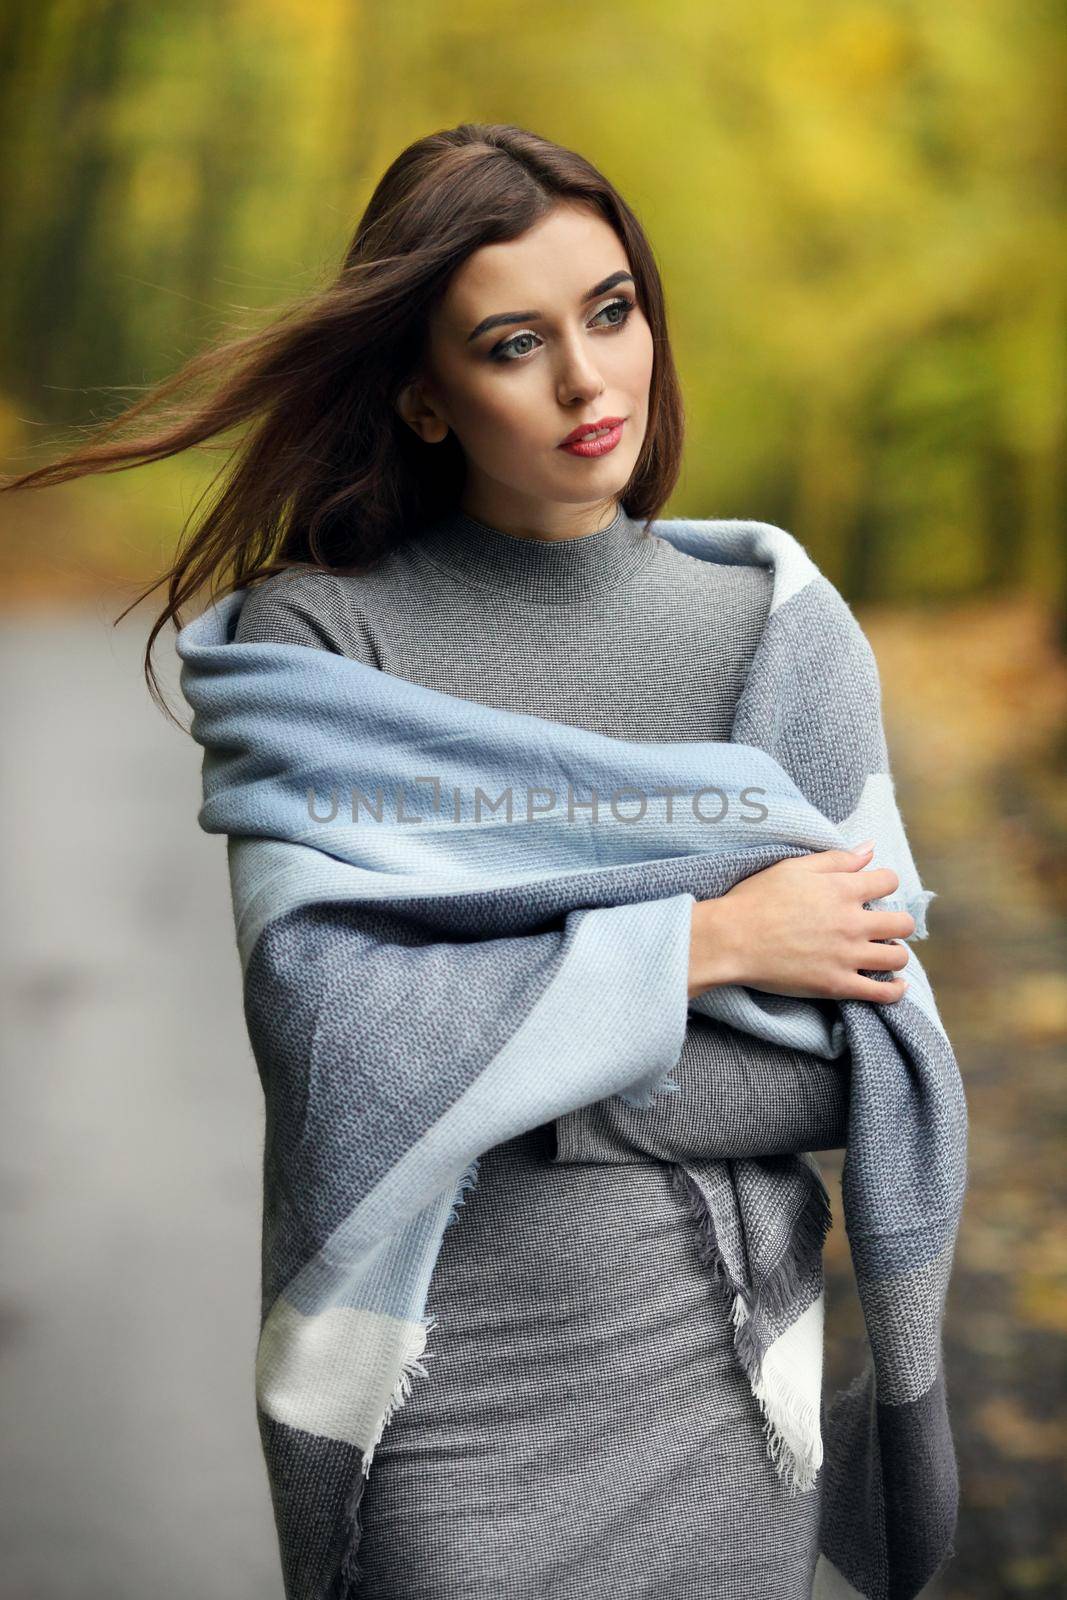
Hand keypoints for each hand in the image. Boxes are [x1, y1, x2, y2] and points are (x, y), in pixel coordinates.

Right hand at [687, 844, 914, 1002]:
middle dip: (896, 921)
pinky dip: (895, 990)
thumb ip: (837, 859)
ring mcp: (847, 956)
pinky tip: (896, 984)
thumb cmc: (756, 899)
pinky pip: (882, 993)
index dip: (884, 884)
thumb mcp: (794, 868)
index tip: (873, 891)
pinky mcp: (837, 985)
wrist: (731, 939)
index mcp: (842, 889)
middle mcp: (852, 922)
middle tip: (880, 925)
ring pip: (897, 956)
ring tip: (882, 952)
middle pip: (902, 922)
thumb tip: (870, 848)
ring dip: (894, 952)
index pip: (889, 882)